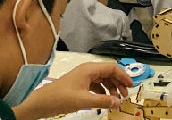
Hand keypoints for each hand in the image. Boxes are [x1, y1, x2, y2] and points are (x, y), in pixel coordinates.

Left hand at [12, 62, 130, 119]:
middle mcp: (87, 70)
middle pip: (109, 73)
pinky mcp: (80, 84)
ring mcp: (83, 77)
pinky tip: (104, 99)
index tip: (130, 85)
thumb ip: (103, 101)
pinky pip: (96, 85)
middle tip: (125, 94)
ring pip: (103, 79)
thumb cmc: (59, 97)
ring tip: (115, 99)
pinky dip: (103, 92)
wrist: (41, 103)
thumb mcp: (84, 100)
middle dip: (118, 83)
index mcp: (89, 69)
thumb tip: (117, 102)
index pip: (112, 68)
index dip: (123, 76)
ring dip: (111, 88)